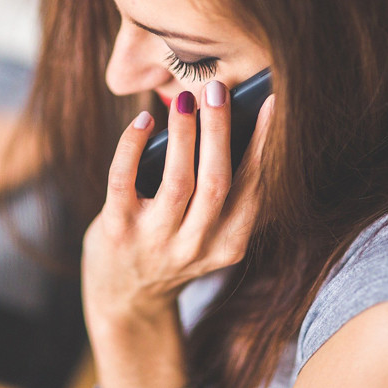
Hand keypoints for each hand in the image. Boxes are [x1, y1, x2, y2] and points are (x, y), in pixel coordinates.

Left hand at [82, 81, 274, 325]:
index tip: (270, 104)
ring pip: (177, 181)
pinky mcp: (117, 231)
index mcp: (228, 245)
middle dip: (220, 131)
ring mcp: (155, 241)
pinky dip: (132, 146)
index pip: (252, 188)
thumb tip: (225, 123)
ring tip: (185, 99)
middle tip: (218, 89)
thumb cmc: (171, 248)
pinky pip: (123, 181)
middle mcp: (195, 247)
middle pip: (217, 182)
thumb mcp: (207, 234)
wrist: (125, 298)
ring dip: (183, 134)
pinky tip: (143, 121)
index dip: (262, 144)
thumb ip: (220, 195)